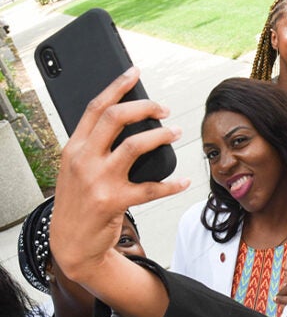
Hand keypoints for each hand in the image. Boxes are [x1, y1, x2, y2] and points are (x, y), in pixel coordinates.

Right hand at [51, 67, 189, 284]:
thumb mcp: (76, 171)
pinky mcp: (114, 202)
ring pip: (136, 146)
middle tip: (164, 109)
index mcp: (73, 148)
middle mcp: (83, 160)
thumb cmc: (78, 205)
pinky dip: (171, 184)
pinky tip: (184, 181)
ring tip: (176, 133)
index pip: (95, 108)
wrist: (72, 244)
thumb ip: (92, 149)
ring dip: (161, 136)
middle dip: (144, 107)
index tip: (134, 72)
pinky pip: (151, 188)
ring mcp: (98, 181)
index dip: (117, 86)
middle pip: (116, 118)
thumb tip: (125, 127)